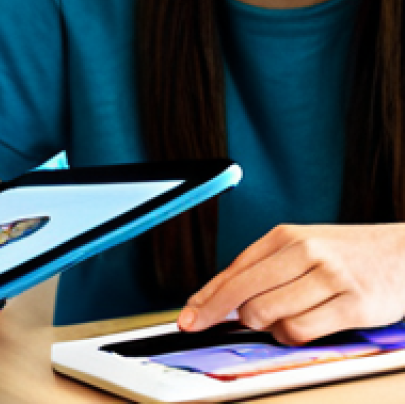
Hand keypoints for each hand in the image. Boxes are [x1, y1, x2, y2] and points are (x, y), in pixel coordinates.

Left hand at [178, 224, 404, 344]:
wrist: (404, 252)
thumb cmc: (347, 255)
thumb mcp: (303, 248)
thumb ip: (266, 269)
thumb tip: (223, 298)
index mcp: (284, 235)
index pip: (232, 271)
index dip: (206, 299)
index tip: (188, 318)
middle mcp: (303, 251)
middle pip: (243, 293)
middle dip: (224, 316)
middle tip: (224, 325)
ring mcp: (328, 276)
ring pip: (269, 314)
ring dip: (267, 328)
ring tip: (284, 320)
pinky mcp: (352, 303)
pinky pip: (302, 330)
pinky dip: (292, 336)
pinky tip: (301, 328)